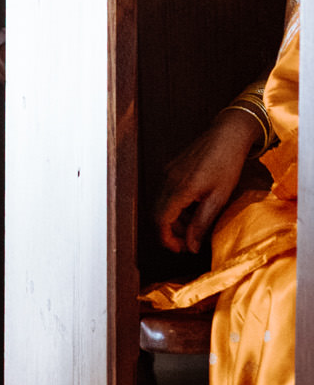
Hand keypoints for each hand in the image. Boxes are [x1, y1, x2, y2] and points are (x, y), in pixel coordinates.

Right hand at [153, 109, 260, 252]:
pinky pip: (167, 192)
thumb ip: (201, 223)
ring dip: (174, 219)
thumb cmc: (227, 164)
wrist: (227, 134)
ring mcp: (168, 172)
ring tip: (194, 227)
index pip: (161, 220)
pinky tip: (194, 208)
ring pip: (162, 204)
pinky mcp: (171, 168)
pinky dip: (176, 206)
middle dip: (170, 232)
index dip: (167, 239)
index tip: (181, 250)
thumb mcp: (218, 198)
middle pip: (158, 214)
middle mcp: (167, 180)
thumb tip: (192, 247)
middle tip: (190, 243)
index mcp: (178, 189)